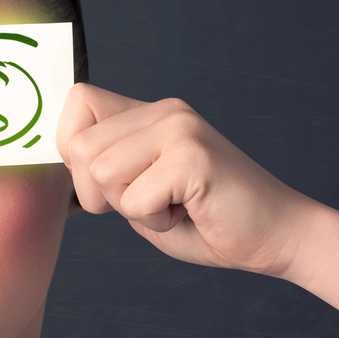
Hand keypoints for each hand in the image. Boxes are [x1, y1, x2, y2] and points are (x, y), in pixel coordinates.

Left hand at [57, 84, 315, 275]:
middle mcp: (165, 111)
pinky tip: (189, 213)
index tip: (102, 184)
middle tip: (147, 203)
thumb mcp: (142, 192)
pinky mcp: (192, 157)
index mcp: (150, 113)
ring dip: (130, 208)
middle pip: (80, 147)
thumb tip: (60, 162)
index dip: (71, 148)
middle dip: (99, 194)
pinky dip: (155, 221)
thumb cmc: (206, 221)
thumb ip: (105, 172)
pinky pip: (134, 200)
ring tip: (172, 206)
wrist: (278, 236)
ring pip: (101, 172)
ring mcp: (180, 129)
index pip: (78, 101)